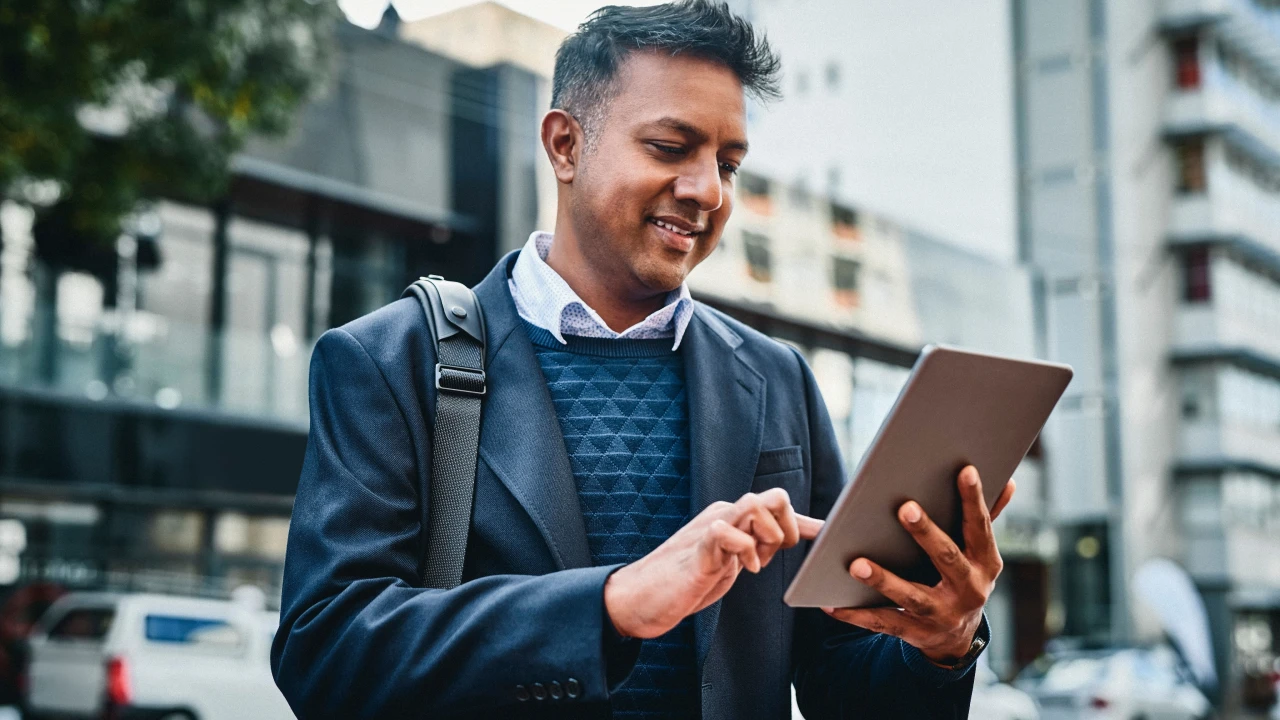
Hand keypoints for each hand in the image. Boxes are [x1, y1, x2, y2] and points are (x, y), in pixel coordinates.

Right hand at [605, 488, 823, 638]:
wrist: (644, 596)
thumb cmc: (690, 579)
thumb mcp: (734, 561)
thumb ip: (759, 545)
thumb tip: (791, 537)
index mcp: (735, 516)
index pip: (779, 505)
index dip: (806, 523)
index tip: (824, 538)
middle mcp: (725, 514)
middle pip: (775, 496)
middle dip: (788, 529)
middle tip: (774, 556)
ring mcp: (711, 527)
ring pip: (754, 504)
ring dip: (768, 536)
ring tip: (757, 563)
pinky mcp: (699, 547)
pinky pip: (726, 530)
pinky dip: (744, 551)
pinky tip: (743, 571)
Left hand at [822, 465, 1013, 664]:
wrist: (957, 638)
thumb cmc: (962, 577)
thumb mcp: (979, 552)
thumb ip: (987, 517)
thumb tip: (1008, 481)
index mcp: (985, 563)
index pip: (980, 527)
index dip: (974, 499)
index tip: (965, 470)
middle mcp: (969, 590)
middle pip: (947, 558)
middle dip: (926, 534)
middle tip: (904, 508)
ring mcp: (942, 614)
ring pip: (912, 596)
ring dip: (884, 580)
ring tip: (856, 564)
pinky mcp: (916, 633)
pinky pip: (884, 623)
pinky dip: (857, 615)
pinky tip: (832, 603)